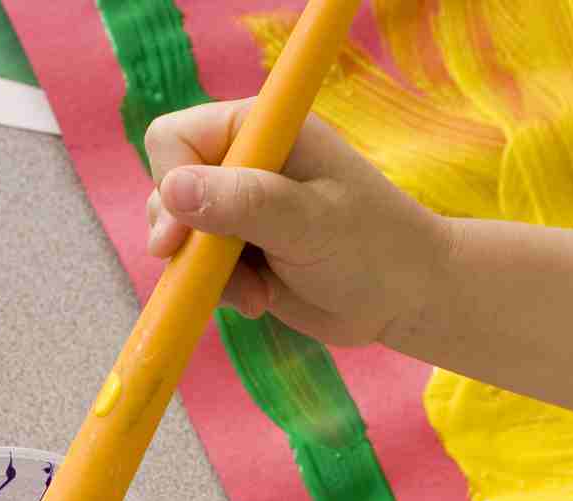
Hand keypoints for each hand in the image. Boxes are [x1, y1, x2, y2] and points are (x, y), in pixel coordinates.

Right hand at [143, 102, 449, 346]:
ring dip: (205, 272)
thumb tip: (173, 191)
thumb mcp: (308, 222)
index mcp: (263, 129)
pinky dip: (218, 289)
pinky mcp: (239, 248)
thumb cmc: (371, 248)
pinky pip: (197, 267)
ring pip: (178, 233)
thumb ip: (243, 202)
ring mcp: (239, 206)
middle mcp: (245, 161)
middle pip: (168, 187)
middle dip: (187, 237)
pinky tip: (260, 299)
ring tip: (255, 293)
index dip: (171, 183)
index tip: (184, 234)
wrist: (404, 299)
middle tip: (219, 270)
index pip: (176, 138)